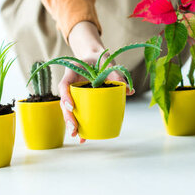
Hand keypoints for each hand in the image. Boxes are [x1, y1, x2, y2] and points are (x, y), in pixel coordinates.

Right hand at [59, 21, 134, 143]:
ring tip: (76, 135)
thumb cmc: (101, 60)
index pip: (64, 84)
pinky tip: (83, 136)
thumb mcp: (108, 64)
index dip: (65, 96)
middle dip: (68, 116)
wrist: (97, 58)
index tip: (71, 107)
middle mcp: (71, 84)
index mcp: (73, 71)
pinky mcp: (80, 100)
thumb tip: (130, 91)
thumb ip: (117, 75)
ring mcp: (74, 93)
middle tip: (73, 127)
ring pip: (69, 110)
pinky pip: (78, 112)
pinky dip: (80, 124)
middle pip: (64, 101)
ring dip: (71, 123)